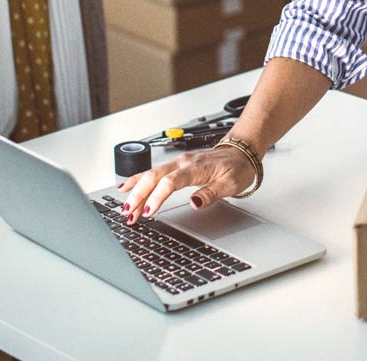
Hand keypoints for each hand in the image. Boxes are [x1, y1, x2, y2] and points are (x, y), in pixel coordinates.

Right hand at [118, 146, 256, 223]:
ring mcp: (178, 162)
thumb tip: (194, 203)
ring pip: (151, 174)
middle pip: (154, 177)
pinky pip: (153, 171)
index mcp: (196, 167)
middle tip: (129, 214)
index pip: (171, 182)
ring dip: (136, 191)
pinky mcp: (176, 165)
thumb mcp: (231, 184)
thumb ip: (211, 193)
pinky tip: (126, 187)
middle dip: (139, 196)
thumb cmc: (237, 168)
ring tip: (125, 208)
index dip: (157, 197)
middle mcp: (183, 162)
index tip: (148, 212)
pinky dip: (138, 179)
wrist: (241, 152)